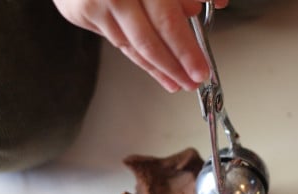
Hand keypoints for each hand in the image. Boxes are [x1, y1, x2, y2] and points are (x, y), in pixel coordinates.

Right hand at [53, 0, 228, 91]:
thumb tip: (217, 2)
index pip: (167, 22)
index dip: (186, 51)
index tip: (200, 69)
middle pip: (149, 42)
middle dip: (174, 67)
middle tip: (191, 81)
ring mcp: (94, 5)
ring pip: (132, 47)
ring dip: (158, 69)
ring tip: (176, 81)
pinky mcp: (80, 13)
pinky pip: (117, 42)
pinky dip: (139, 57)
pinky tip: (155, 68)